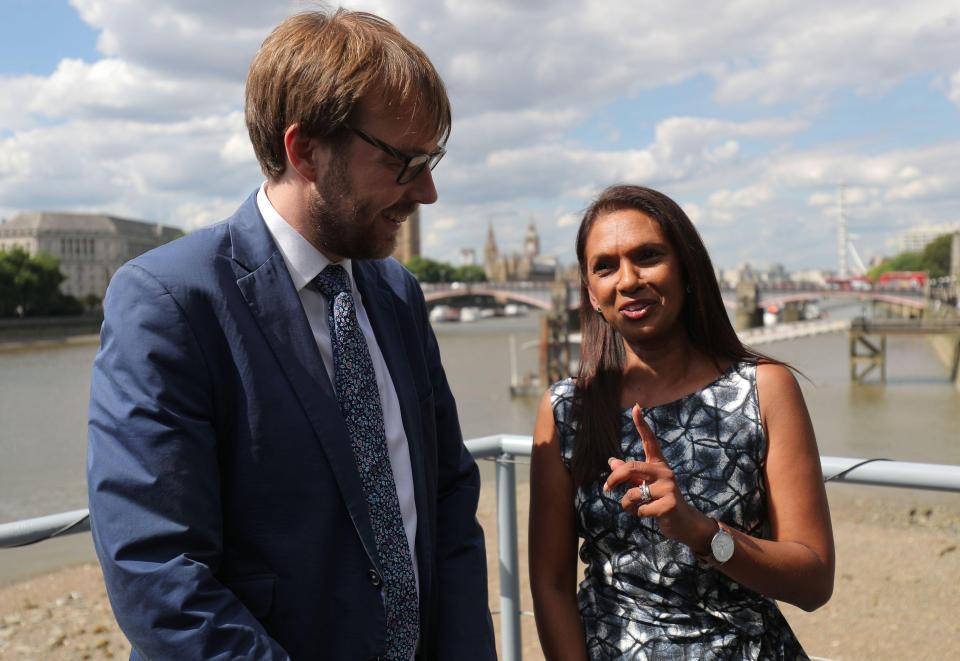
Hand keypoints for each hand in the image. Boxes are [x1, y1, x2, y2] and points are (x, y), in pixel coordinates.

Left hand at [603, 404, 705, 543]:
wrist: (685, 523)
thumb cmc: (661, 501)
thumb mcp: (645, 485)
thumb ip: (630, 475)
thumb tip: (611, 462)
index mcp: (658, 465)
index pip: (650, 441)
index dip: (642, 425)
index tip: (635, 407)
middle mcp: (664, 472)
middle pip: (631, 467)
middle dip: (614, 479)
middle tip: (606, 489)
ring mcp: (668, 487)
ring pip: (632, 493)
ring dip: (627, 504)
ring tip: (636, 508)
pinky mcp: (669, 504)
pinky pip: (640, 509)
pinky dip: (637, 514)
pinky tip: (648, 515)